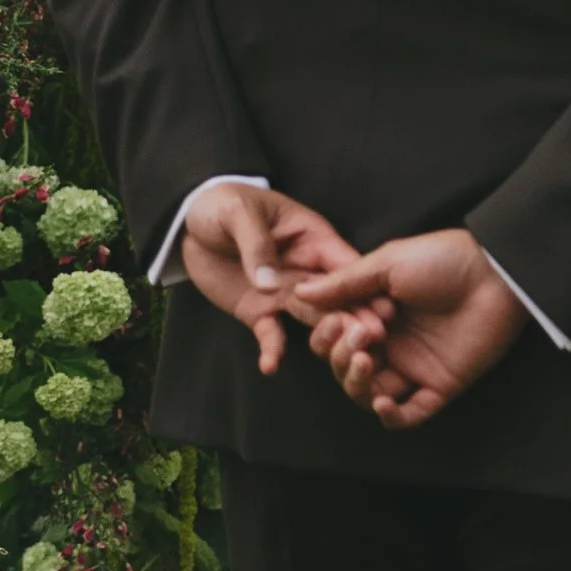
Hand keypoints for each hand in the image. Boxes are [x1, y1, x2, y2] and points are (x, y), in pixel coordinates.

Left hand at [178, 183, 369, 378]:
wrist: (189, 224)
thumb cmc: (222, 204)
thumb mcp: (239, 213)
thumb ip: (257, 245)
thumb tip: (270, 283)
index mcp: (311, 238)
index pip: (342, 263)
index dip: (362, 284)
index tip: (382, 308)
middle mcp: (305, 269)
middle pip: (336, 296)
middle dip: (354, 317)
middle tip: (371, 342)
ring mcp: (284, 292)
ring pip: (312, 318)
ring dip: (325, 337)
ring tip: (337, 358)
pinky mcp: (259, 310)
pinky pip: (270, 333)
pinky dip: (272, 350)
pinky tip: (270, 366)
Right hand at [289, 228, 525, 431]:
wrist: (495, 273)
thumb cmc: (444, 259)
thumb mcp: (387, 262)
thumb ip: (344, 283)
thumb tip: (299, 292)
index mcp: (373, 313)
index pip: (333, 338)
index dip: (328, 334)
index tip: (342, 318)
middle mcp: (390, 343)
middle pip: (344, 368)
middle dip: (340, 355)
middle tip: (362, 333)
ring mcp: (413, 366)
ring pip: (367, 393)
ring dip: (355, 383)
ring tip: (364, 360)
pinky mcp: (439, 385)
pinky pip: (409, 415)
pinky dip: (391, 415)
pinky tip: (382, 401)